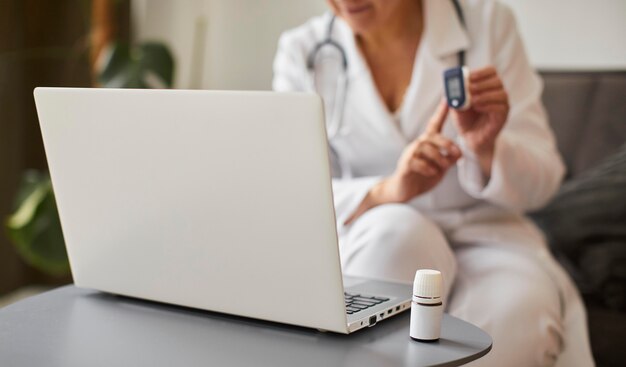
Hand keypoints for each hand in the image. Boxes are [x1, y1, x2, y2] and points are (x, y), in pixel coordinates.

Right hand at [345, 101, 461, 224]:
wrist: (402, 191)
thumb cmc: (421, 177)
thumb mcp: (440, 168)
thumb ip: (448, 160)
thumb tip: (458, 154)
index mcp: (427, 144)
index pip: (434, 124)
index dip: (441, 112)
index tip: (447, 98)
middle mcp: (417, 145)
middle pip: (432, 136)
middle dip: (446, 144)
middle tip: (457, 153)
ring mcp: (409, 155)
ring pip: (425, 149)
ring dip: (439, 159)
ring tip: (443, 168)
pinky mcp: (405, 166)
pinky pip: (417, 162)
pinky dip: (428, 168)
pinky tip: (432, 173)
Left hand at [453, 66, 508, 175]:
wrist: (469, 137)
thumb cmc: (464, 118)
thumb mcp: (456, 105)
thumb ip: (454, 96)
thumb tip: (450, 87)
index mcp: (487, 85)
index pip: (490, 71)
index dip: (481, 72)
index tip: (469, 77)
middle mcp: (497, 92)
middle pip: (496, 80)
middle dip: (482, 84)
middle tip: (469, 88)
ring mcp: (502, 104)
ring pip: (500, 93)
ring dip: (485, 95)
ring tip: (472, 101)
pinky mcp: (503, 115)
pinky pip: (501, 107)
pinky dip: (488, 105)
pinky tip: (478, 107)